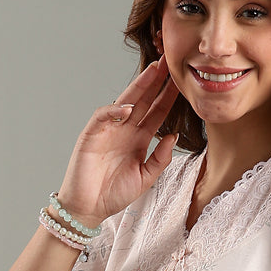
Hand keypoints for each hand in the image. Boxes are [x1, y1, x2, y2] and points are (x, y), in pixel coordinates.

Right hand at [54, 58, 179, 226]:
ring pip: (125, 102)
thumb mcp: (145, 178)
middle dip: (156, 81)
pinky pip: (102, 117)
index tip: (182, 82)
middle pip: (143, 100)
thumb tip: (173, 136)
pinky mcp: (91, 136)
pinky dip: (113, 111)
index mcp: (139, 139)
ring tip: (153, 70)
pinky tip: (127, 108)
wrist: (88, 209)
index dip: (168, 96)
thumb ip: (160, 159)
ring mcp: (108, 131)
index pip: (157, 112)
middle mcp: (124, 130)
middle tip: (169, 61)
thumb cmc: (113, 195)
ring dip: (138, 86)